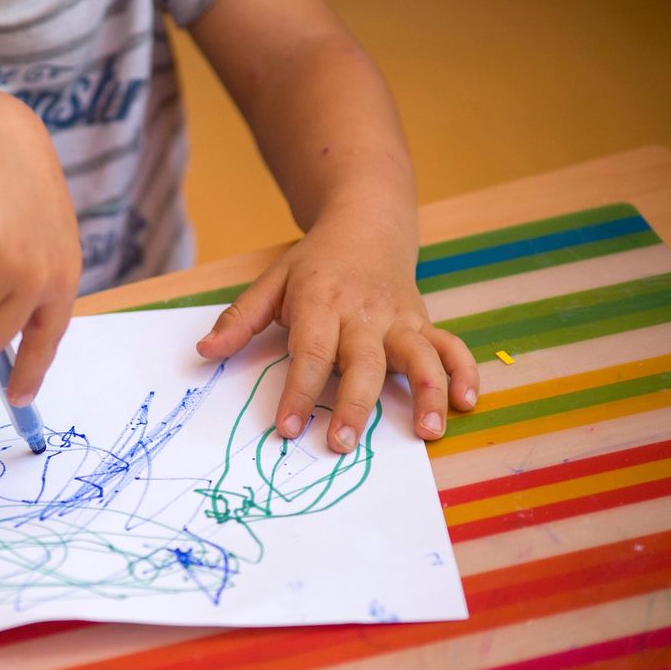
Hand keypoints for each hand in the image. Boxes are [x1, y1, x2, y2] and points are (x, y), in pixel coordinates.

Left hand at [196, 221, 478, 451]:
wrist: (366, 225)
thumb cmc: (314, 265)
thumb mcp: (271, 282)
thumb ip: (240, 320)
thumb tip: (204, 353)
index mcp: (322, 303)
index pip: (311, 352)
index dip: (298, 392)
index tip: (287, 429)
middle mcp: (365, 313)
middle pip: (363, 362)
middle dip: (355, 405)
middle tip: (343, 444)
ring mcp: (400, 319)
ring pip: (420, 355)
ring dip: (428, 393)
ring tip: (427, 432)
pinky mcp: (424, 324)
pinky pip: (451, 346)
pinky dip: (464, 372)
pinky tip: (466, 403)